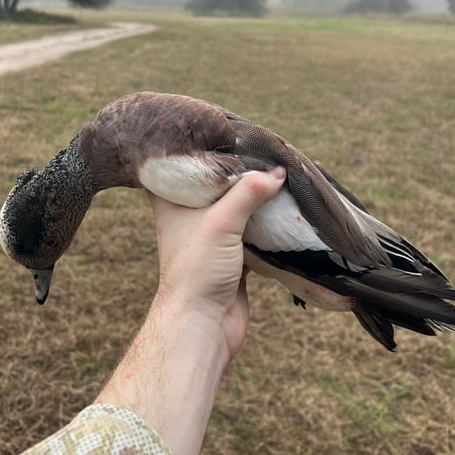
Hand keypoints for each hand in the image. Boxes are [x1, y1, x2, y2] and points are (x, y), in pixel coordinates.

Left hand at [148, 166, 285, 361]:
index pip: (175, 166)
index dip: (190, 147)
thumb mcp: (221, 221)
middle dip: (233, 170)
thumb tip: (278, 172)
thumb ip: (248, 192)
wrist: (203, 325)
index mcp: (172, 204)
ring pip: (233, 208)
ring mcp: (210, 238)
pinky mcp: (231, 256)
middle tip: (255, 148)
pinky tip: (282, 207)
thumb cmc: (197, 269)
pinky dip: (264, 221)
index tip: (211, 129)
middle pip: (211, 185)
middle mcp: (188, 218)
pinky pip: (250, 231)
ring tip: (273, 173)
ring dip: (252, 196)